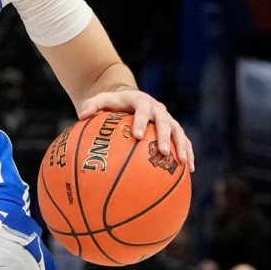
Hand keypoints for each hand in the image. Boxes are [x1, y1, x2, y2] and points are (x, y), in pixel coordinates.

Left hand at [74, 87, 193, 169]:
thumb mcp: (101, 100)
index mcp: (141, 101)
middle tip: (162, 152)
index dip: (141, 121)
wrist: (131, 99)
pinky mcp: (174, 129)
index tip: (137, 136)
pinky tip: (189, 170)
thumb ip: (92, 105)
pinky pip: (184, 142)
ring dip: (182, 146)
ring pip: (178, 132)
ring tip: (182, 163)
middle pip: (164, 122)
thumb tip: (81, 116)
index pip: (142, 110)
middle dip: (164, 137)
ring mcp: (168, 119)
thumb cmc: (114, 103)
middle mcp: (158, 109)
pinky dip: (188, 154)